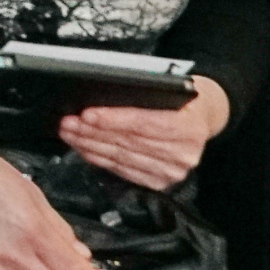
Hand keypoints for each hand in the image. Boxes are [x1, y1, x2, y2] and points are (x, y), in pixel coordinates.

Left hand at [59, 76, 228, 188]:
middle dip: (92, 132)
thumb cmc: (180, 98)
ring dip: (89, 145)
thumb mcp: (168, 87)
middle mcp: (184, 153)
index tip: (87, 114)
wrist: (201, 117)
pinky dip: (99, 158)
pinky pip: (122, 170)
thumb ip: (141, 95)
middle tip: (68, 122)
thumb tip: (99, 99)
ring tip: (69, 133)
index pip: (144, 123)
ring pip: (120, 157)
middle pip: (128, 142)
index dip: (113, 120)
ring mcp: (173, 171)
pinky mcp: (160, 182)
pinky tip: (83, 148)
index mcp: (190, 126)